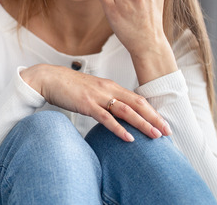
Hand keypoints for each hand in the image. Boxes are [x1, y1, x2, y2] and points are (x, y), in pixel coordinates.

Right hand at [21, 64, 170, 140]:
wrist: (49, 78)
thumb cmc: (69, 87)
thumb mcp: (92, 91)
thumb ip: (105, 99)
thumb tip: (117, 112)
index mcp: (111, 86)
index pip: (138, 99)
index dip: (153, 112)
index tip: (163, 124)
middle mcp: (108, 89)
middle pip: (137, 104)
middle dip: (154, 119)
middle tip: (168, 132)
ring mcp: (98, 96)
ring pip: (126, 111)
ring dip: (143, 124)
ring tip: (155, 136)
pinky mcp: (87, 104)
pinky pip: (106, 118)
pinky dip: (119, 129)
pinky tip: (129, 138)